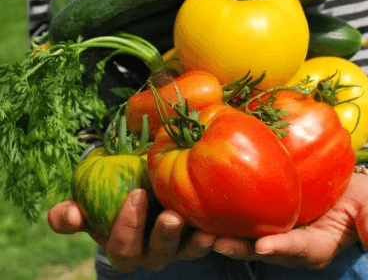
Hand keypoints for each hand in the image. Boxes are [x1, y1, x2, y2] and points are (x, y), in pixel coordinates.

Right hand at [47, 189, 215, 271]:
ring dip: (195, 242)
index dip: (127, 226)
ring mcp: (178, 248)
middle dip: (163, 237)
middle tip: (171, 216)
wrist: (142, 192)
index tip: (136, 194)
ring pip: (187, 251)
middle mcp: (152, 254)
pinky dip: (216, 235)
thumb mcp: (90, 204)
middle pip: (157, 254)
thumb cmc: (112, 197)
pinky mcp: (199, 237)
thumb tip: (67, 215)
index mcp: (124, 248)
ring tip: (204, 230)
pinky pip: (209, 241)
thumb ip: (71, 214)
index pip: (122, 247)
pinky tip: (222, 224)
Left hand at [212, 173, 367, 268]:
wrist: (345, 185)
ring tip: (202, 232)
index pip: (300, 249)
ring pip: (248, 240)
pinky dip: (226, 220)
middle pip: (265, 250)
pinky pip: (245, 222)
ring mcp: (278, 232)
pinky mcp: (266, 219)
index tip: (264, 246)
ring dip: (226, 238)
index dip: (283, 248)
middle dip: (242, 249)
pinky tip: (205, 211)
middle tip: (217, 243)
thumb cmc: (359, 194)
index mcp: (319, 244)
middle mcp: (293, 245)